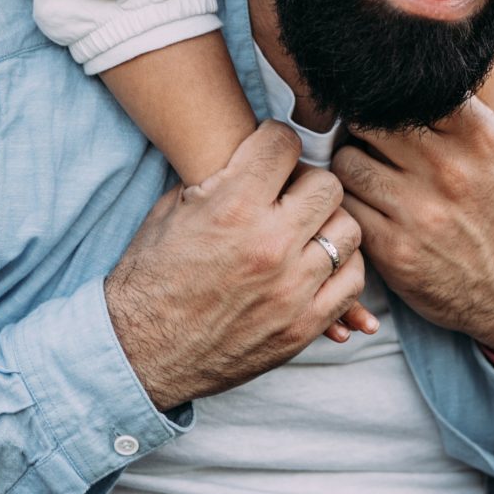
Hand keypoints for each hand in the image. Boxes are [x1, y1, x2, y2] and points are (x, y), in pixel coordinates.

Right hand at [104, 124, 366, 411]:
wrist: (141, 351)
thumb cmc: (151, 278)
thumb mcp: (172, 210)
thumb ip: (220, 179)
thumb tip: (254, 157)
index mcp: (231, 207)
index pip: (285, 144)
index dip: (275, 142)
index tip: (270, 154)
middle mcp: (269, 243)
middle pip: (326, 184)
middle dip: (307, 181)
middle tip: (290, 193)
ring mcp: (291, 288)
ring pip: (347, 231)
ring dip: (328, 224)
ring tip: (305, 230)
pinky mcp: (303, 326)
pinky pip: (352, 281)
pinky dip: (340, 268)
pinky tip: (316, 265)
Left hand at [333, 93, 493, 362]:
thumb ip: (467, 109)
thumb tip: (424, 67)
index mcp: (477, 136)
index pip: (406, 88)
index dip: (385, 91)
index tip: (379, 99)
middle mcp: (447, 169)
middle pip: (366, 120)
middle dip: (360, 127)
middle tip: (363, 137)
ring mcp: (418, 211)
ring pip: (347, 162)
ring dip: (349, 166)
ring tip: (364, 172)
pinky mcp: (394, 249)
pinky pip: (346, 208)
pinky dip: (348, 204)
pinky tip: (364, 206)